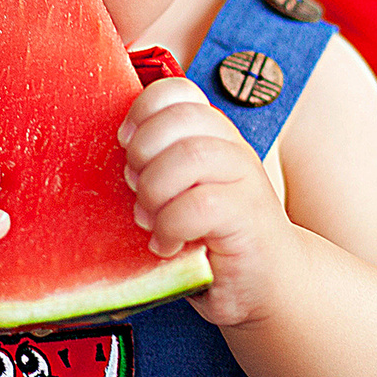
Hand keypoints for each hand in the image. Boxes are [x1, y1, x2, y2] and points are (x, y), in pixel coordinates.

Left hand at [118, 75, 296, 327]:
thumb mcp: (180, 193)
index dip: (142, 111)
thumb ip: (155, 167)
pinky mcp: (250, 220)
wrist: (271, 284)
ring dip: (154, 190)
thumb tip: (105, 154)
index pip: (177, 91)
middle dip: (143, 152)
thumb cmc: (211, 239)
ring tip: (148, 220)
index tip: (126, 147)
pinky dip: (171, 226)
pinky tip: (167, 245)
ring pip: (191, 156)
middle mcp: (232, 150)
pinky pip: (201, 205)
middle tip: (135, 188)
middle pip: (180, 118)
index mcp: (212, 135)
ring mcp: (247, 182)